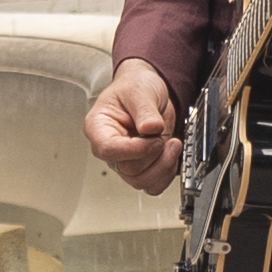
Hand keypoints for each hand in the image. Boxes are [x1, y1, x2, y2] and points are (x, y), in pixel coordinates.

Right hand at [86, 58, 181, 192]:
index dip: (133, 149)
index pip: (108, 150)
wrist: (149, 91)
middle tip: (163, 136)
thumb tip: (150, 128)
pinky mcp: (142, 167)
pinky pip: (152, 184)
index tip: (152, 137)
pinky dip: (166, 174)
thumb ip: (145, 110)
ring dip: (162, 166)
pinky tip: (171, 156)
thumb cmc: (135, 87)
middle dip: (153, 154)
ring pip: (140, 181)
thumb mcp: (140, 91)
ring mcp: (126, 160)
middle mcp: (110, 148)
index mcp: (99, 128)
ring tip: (172, 144)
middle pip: (128, 169)